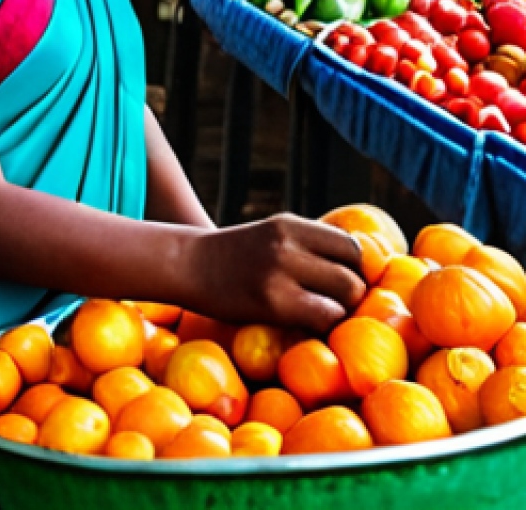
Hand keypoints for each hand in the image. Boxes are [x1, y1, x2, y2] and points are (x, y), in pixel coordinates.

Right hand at [181, 213, 365, 333]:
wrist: (188, 266)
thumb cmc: (235, 259)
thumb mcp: (272, 237)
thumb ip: (308, 248)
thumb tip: (361, 273)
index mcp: (290, 224)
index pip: (351, 246)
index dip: (353, 270)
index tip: (339, 284)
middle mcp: (287, 242)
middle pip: (354, 274)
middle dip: (351, 295)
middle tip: (329, 305)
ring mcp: (280, 271)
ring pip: (346, 296)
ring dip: (339, 311)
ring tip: (317, 314)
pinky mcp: (273, 301)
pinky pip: (324, 317)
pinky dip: (323, 325)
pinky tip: (303, 324)